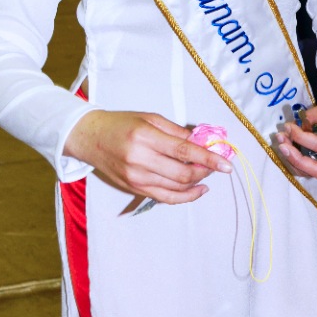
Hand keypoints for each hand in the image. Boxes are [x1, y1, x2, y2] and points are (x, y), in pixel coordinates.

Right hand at [64, 110, 232, 203]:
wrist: (89, 138)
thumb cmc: (121, 124)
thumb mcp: (150, 118)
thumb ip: (177, 132)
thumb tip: (202, 143)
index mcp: (145, 137)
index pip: (184, 152)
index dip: (208, 159)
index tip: (226, 165)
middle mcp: (140, 160)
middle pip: (183, 174)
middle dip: (204, 171)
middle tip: (215, 164)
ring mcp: (136, 178)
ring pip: (177, 188)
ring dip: (197, 182)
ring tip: (206, 173)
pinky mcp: (135, 189)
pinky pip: (166, 198)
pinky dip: (186, 196)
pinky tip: (198, 189)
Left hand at [275, 97, 316, 179]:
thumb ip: (309, 117)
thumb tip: (291, 128)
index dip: (301, 137)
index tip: (288, 127)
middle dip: (297, 159)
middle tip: (282, 146)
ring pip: (313, 173)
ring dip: (294, 162)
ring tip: (282, 145)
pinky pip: (311, 171)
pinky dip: (297, 163)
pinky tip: (289, 151)